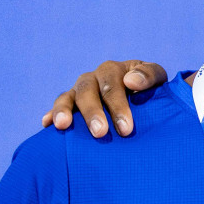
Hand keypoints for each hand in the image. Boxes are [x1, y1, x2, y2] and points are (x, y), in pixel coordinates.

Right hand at [41, 60, 168, 136]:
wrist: (142, 97)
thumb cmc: (150, 89)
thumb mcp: (156, 78)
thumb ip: (149, 75)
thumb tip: (131, 81)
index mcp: (113, 70)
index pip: (113, 85)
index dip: (118, 106)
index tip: (126, 129)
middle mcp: (92, 78)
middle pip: (87, 92)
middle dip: (93, 113)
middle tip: (100, 133)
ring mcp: (78, 91)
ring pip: (67, 97)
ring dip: (64, 111)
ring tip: (63, 126)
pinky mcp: (69, 104)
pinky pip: (56, 107)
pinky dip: (51, 114)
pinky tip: (47, 125)